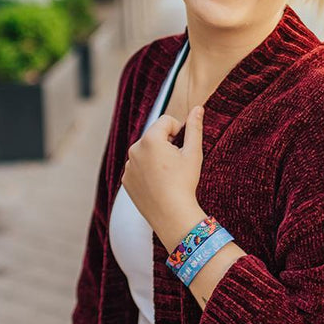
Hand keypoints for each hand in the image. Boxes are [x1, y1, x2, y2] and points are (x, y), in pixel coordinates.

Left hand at [122, 105, 205, 247]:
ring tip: (168, 176)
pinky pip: (138, 168)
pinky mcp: (126, 180)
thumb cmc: (185, 182)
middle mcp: (135, 149)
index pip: (166, 121)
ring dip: (156, 158)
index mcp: (150, 139)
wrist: (172, 215)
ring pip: (145, 152)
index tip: (183, 148)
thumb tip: (198, 108)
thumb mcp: (193, 153)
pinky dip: (147, 172)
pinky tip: (158, 185)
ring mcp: (128, 166)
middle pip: (154, 136)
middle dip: (166, 144)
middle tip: (177, 164)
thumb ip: (194, 127)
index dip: (179, 131)